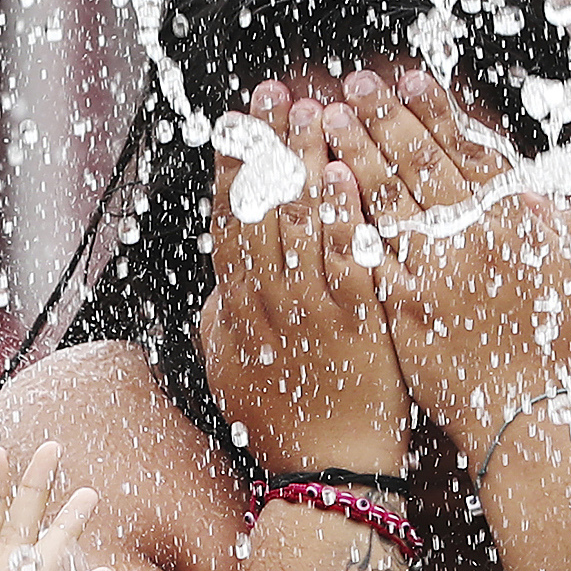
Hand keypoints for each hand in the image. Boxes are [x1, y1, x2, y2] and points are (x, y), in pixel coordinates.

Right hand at [192, 86, 412, 478]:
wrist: (328, 475)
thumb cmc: (287, 424)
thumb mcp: (234, 372)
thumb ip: (223, 322)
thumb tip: (215, 286)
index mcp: (237, 309)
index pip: (229, 221)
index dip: (233, 166)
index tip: (237, 120)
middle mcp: (268, 304)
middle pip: (263, 210)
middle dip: (269, 147)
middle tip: (277, 96)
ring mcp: (311, 313)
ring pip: (302, 226)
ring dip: (307, 166)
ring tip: (316, 114)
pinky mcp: (356, 326)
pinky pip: (346, 262)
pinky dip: (344, 218)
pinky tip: (346, 176)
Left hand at [339, 71, 570, 457]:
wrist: (530, 419)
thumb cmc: (561, 351)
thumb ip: (551, 225)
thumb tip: (525, 190)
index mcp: (512, 224)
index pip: (465, 153)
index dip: (434, 112)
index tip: (408, 79)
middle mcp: (469, 242)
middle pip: (416, 166)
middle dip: (382, 119)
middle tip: (352, 86)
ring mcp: (431, 275)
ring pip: (384, 202)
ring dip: (352, 155)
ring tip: (324, 121)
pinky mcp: (402, 310)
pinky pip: (366, 258)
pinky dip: (342, 220)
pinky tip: (321, 193)